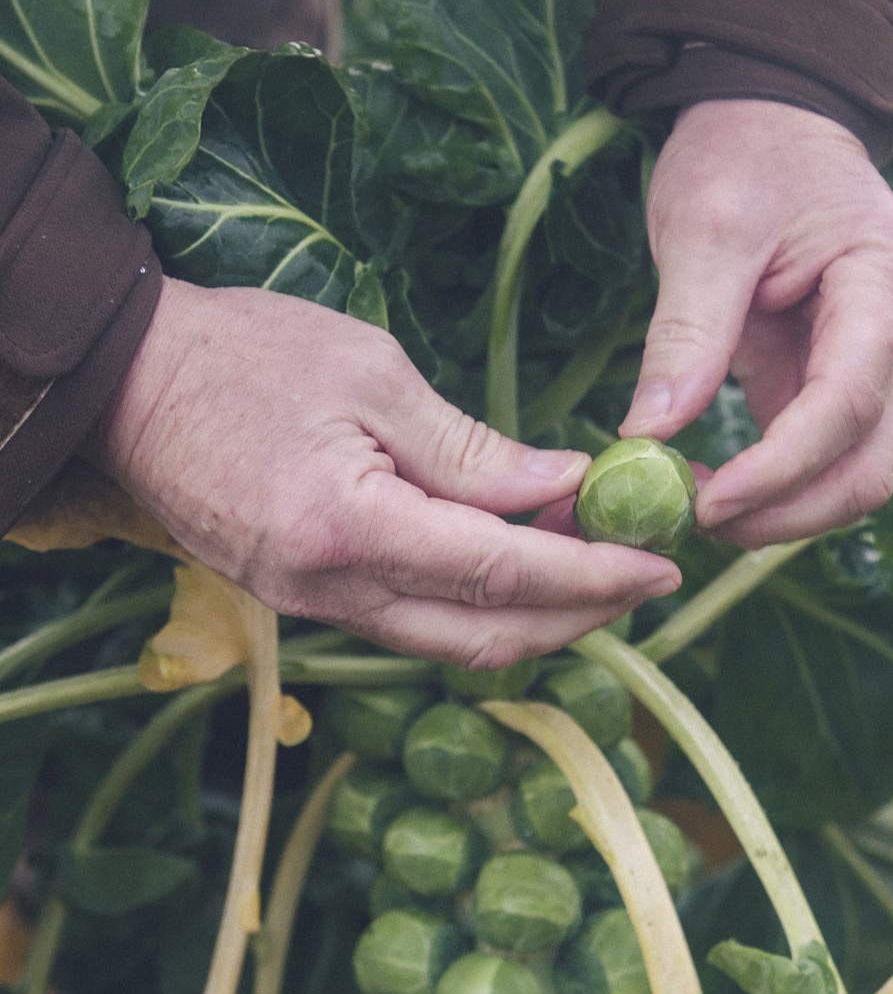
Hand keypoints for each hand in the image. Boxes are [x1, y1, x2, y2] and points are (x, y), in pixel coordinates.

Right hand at [94, 277, 678, 665]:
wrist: (131, 381)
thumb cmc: (247, 354)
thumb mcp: (373, 374)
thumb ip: (472, 449)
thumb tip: (563, 489)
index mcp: (349, 527)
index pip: (500, 572)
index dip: (592, 575)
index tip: (661, 562)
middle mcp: (329, 590)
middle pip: (483, 635)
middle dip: (579, 615)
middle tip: (646, 574)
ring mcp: (309, 604)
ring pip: (447, 640)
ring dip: (532, 615)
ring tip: (595, 567)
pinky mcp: (300, 596)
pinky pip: (407, 620)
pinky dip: (474, 602)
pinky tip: (514, 563)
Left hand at [621, 100, 892, 545]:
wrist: (766, 116)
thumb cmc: (740, 153)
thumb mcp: (704, 229)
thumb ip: (685, 333)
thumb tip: (648, 435)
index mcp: (882, 281)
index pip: (847, 402)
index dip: (782, 466)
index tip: (710, 501)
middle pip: (867, 461)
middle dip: (788, 509)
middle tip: (698, 521)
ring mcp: (868, 359)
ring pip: (849, 470)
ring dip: (780, 508)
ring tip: (695, 508)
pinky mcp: (825, 375)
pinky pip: (813, 452)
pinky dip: (768, 483)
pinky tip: (707, 487)